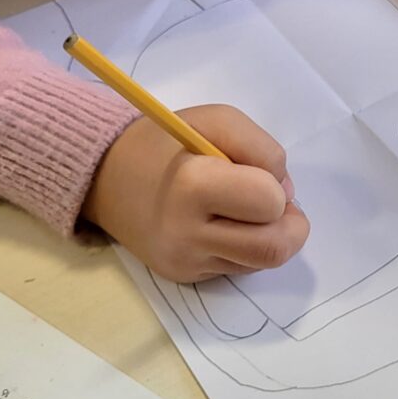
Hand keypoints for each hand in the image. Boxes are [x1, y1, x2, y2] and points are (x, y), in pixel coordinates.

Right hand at [82, 104, 308, 281]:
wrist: (109, 177)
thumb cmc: (170, 142)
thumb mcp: (218, 119)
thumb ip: (262, 149)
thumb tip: (287, 193)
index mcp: (193, 186)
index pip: (268, 202)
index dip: (276, 184)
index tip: (257, 171)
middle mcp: (187, 233)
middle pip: (272, 247)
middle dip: (288, 221)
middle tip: (271, 198)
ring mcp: (185, 262)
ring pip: (262, 263)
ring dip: (273, 236)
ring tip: (253, 210)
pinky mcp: (186, 278)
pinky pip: (241, 269)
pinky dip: (249, 246)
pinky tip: (229, 223)